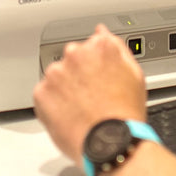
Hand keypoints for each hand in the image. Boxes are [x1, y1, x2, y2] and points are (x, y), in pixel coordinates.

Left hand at [33, 25, 147, 159]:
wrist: (109, 143)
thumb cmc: (125, 114)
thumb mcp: (134, 74)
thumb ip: (117, 47)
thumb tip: (102, 32)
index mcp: (100, 46)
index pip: (91, 45)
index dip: (96, 64)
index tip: (98, 78)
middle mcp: (75, 54)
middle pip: (72, 59)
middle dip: (78, 74)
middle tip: (91, 97)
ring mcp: (56, 73)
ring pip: (56, 76)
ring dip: (64, 88)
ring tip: (80, 109)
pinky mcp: (41, 92)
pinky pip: (43, 94)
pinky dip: (52, 104)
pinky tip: (69, 115)